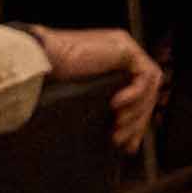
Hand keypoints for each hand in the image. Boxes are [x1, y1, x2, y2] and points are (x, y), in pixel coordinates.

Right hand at [38, 26, 165, 139]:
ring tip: (118, 128)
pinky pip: (144, 75)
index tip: (128, 145)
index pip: (138, 93)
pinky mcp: (125, 48)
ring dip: (137, 111)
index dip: (137, 120)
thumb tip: (116, 137)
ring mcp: (125, 48)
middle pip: (147, 91)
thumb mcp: (85, 97)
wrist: (42, 60)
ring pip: (149, 85)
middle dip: (137, 121)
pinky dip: (134, 94)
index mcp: (113, 63)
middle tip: (123, 141)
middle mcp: (122, 53)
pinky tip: (116, 105)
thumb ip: (103, 107)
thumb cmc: (52, 79)